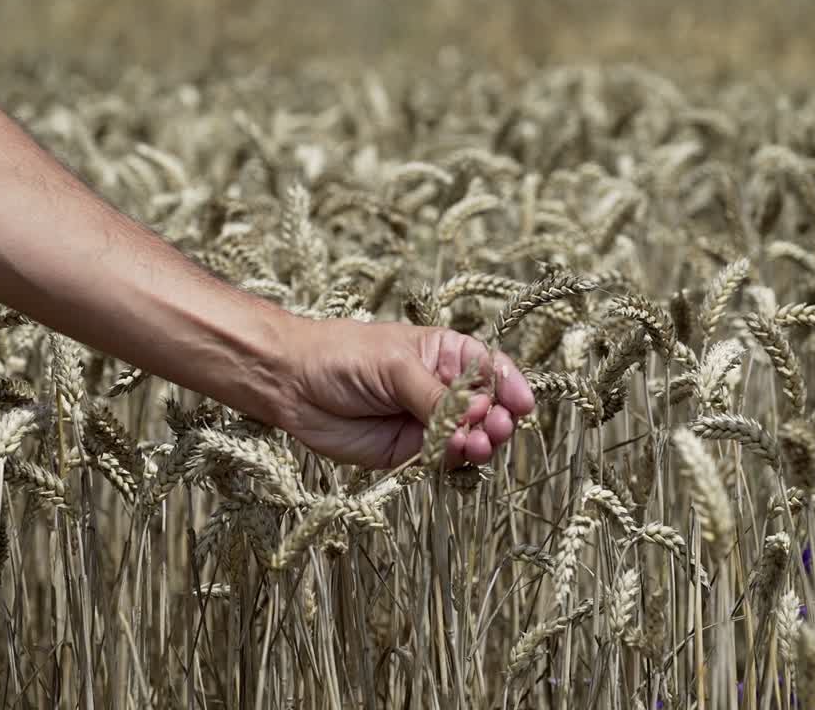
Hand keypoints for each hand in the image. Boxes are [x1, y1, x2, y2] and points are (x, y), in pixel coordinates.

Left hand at [279, 319, 536, 468]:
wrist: (291, 385)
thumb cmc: (342, 357)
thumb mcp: (394, 366)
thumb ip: (435, 396)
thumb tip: (472, 420)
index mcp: (446, 355)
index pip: (491, 370)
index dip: (511, 387)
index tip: (523, 405)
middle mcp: (442, 389)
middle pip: (487, 409)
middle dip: (497, 419)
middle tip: (495, 428)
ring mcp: (427, 422)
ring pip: (468, 438)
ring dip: (479, 443)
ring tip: (477, 444)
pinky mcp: (409, 451)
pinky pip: (442, 460)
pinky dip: (453, 460)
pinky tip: (456, 454)